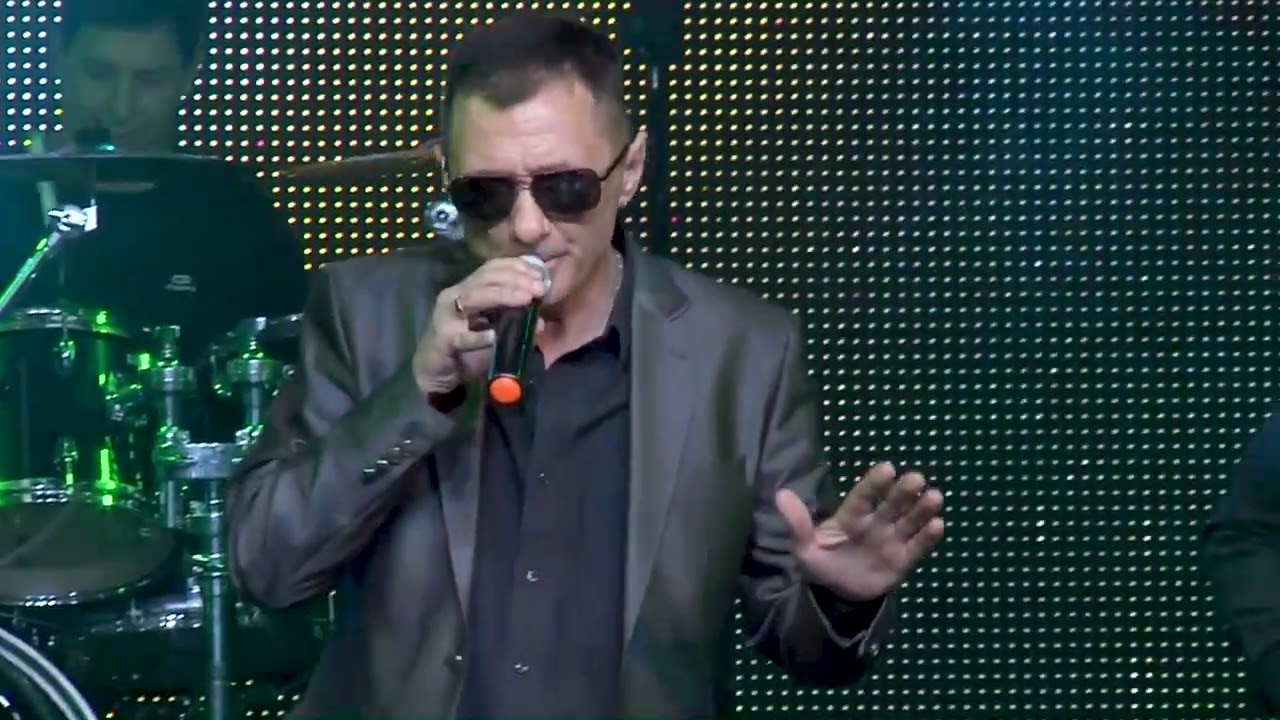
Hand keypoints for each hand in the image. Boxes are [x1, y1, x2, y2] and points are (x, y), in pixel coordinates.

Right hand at [412, 257, 546, 395]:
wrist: (436, 373)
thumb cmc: (466, 350)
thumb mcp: (494, 333)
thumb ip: (515, 325)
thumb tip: (541, 322)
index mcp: (467, 290)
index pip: (491, 268)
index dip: (516, 267)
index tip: (540, 274)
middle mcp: (455, 296)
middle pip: (485, 278)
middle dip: (515, 279)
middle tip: (538, 288)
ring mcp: (446, 316)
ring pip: (474, 297)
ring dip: (503, 296)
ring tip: (526, 300)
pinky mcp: (443, 339)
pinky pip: (462, 337)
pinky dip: (479, 336)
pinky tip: (495, 336)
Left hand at [775, 462, 943, 601]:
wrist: (837, 596)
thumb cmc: (821, 565)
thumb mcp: (804, 549)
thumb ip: (798, 524)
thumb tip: (780, 494)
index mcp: (851, 517)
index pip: (863, 496)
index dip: (874, 483)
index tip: (887, 468)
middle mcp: (875, 523)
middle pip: (891, 503)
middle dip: (904, 491)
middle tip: (917, 478)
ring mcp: (891, 540)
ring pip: (909, 521)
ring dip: (922, 508)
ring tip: (935, 496)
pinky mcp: (903, 560)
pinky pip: (917, 547)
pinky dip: (927, 537)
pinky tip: (938, 525)